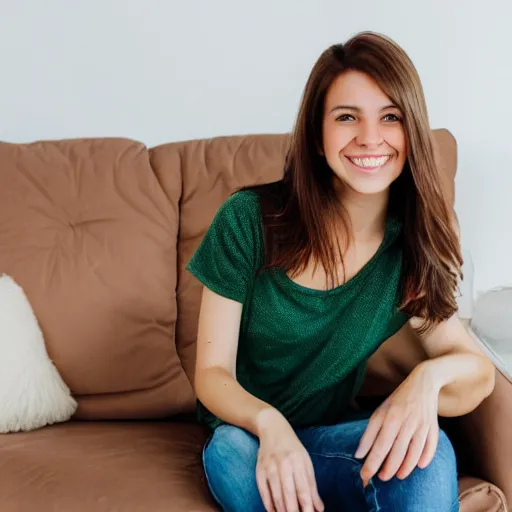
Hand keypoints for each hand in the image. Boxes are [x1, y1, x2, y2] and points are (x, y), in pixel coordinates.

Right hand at [255, 408, 323, 511]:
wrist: (272, 428)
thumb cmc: (293, 448)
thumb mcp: (306, 462)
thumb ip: (312, 485)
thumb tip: (319, 508)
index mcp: (298, 461)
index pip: (303, 489)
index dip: (307, 506)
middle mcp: (283, 464)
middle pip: (289, 494)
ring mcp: (269, 467)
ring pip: (276, 495)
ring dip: (282, 511)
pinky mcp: (259, 470)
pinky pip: (264, 492)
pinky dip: (269, 505)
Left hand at [354, 362, 440, 486]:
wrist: (423, 384)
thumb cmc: (397, 400)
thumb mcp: (380, 412)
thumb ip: (369, 433)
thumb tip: (359, 454)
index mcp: (390, 417)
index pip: (380, 445)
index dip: (372, 462)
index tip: (364, 475)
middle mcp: (406, 421)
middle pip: (397, 451)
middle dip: (388, 468)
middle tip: (380, 479)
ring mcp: (422, 425)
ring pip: (414, 451)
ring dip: (406, 467)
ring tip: (397, 476)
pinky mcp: (434, 427)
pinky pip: (431, 446)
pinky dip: (426, 457)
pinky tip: (419, 466)